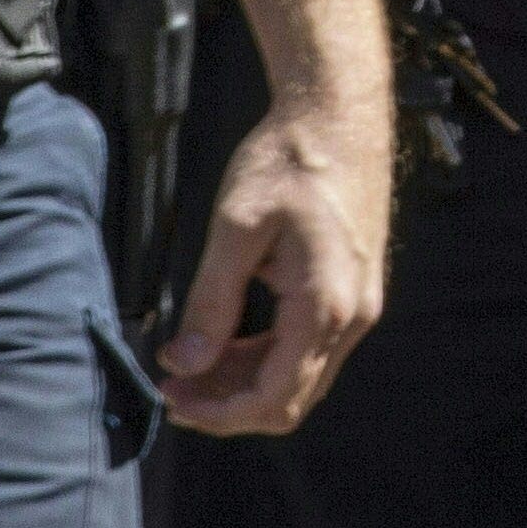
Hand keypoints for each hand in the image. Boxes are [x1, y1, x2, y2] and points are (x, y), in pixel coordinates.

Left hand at [157, 89, 388, 433]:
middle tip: (171, 382)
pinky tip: (227, 337)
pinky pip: (310, 349)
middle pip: (290, 401)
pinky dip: (265, 357)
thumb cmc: (289, 160)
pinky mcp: (353, 289)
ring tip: (191, 360)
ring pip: (300, 379)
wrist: (340, 114)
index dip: (216, 413)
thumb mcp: (236, 228)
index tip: (167, 395)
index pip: (272, 399)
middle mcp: (353, 315)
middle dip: (226, 404)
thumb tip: (183, 364)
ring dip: (244, 383)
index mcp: (325, 305)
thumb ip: (210, 302)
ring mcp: (359, 303)